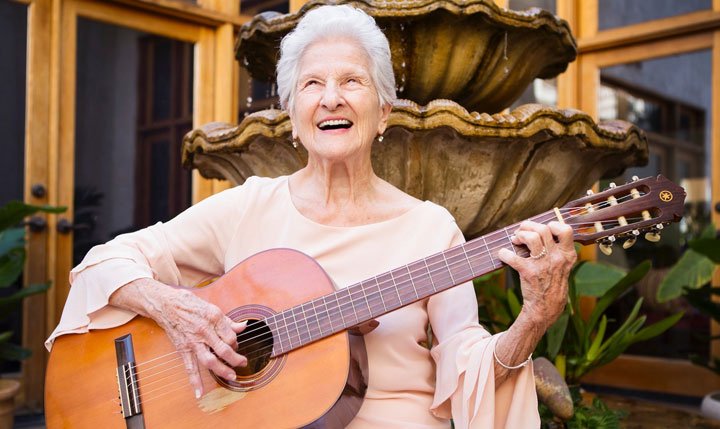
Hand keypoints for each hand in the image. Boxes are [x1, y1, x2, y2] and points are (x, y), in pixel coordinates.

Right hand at [110, 279, 247, 397]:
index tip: (236, 344)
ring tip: (232, 376)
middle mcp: (204, 330)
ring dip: (222, 370)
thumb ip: (227, 321)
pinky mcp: (183, 349)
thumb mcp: (211, 307)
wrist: (166, 305)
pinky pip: (190, 367)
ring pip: (210, 360)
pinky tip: (199, 393)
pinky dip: (194, 381)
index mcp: (213, 318)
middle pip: (223, 349)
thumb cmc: (189, 304)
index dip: (236, 341)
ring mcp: (193, 342)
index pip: (230, 335)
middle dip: (235, 358)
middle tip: (243, 363)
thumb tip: (243, 327)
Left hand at [497, 221, 576, 329]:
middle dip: (528, 226)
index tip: (543, 228)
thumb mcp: (562, 266)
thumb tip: (539, 231)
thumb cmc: (552, 283)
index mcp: (567, 255)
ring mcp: (543, 265)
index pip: (566, 230)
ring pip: (531, 238)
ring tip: (514, 240)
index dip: (552, 224)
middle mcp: (557, 258)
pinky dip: (504, 253)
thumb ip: (556, 250)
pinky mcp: (529, 272)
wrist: (546, 308)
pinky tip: (503, 254)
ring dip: (519, 235)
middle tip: (520, 232)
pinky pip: (512, 256)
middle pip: (543, 229)